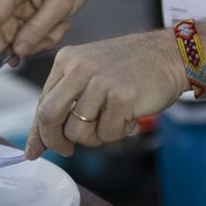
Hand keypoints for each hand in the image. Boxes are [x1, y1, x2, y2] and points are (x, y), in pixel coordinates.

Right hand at [0, 0, 98, 64]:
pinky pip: (19, 25)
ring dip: (32, 38)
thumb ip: (37, 29)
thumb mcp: (60, 6)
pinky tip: (55, 27)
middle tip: (45, 45)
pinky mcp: (17, 0)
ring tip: (58, 30)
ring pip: (10, 29)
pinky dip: (35, 32)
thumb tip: (17, 51)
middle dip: (18, 43)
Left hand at [25, 31, 185, 158]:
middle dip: (55, 141)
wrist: (171, 53)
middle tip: (67, 149)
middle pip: (49, 117)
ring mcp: (100, 82)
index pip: (42, 103)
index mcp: (67, 60)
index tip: (34, 151)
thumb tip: (36, 144)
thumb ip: (65, 101)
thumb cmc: (131, 67)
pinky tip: (130, 114)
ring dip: (96, 136)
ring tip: (113, 119)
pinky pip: (107, 134)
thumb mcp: (90, 73)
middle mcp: (79, 68)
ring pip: (78, 132)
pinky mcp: (121, 97)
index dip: (38, 132)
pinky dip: (118, 132)